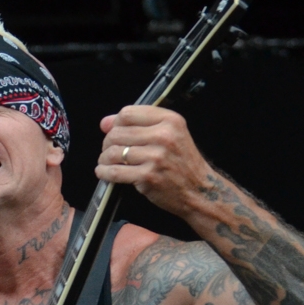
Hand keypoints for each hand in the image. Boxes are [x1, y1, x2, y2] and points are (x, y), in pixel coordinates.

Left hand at [95, 104, 213, 217]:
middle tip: (109, 151)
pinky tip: (104, 172)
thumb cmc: (182, 162)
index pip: (128, 113)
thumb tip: (105, 123)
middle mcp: (164, 135)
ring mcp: (156, 157)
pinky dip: (104, 172)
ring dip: (104, 159)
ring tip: (106, 162)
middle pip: (117, 133)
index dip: (114, 123)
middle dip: (107, 143)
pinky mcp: (148, 176)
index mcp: (170, 120)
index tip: (112, 131)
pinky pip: (115, 172)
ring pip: (113, 152)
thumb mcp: (170, 135)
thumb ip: (139, 125)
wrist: (199, 191)